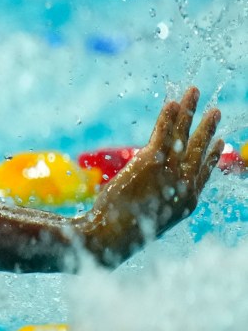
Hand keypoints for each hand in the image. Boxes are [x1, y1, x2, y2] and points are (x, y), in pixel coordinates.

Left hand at [78, 87, 221, 265]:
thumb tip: (149, 198)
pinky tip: (173, 103)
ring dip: (189, 111)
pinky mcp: (150, 162)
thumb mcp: (150, 221)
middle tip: (216, 111)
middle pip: (198, 149)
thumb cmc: (124, 235)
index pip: (203, 172)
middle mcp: (184, 185)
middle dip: (207, 128)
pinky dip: (168, 116)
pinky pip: (163, 133)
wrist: (111, 237)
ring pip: (182, 135)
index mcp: (187, 202)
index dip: (212, 156)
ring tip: (195, 93)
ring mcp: (169, 172)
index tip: (220, 142)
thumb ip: (157, 205)